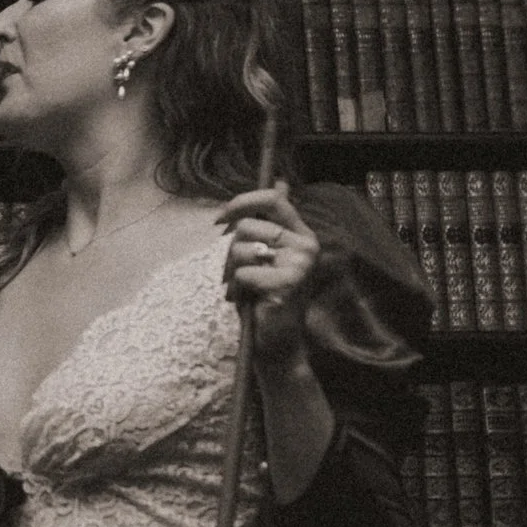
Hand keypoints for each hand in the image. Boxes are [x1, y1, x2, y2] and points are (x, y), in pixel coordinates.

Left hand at [221, 181, 318, 364]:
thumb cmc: (266, 298)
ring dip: (231, 273)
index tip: (220, 219)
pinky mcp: (287, 283)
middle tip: (235, 274)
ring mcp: (299, 264)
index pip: (273, 199)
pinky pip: (242, 273)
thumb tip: (281, 181)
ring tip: (243, 290)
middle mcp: (306, 245)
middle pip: (246, 226)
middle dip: (229, 251)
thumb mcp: (267, 256)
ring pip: (240, 249)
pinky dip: (236, 289)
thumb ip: (271, 222)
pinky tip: (248, 301)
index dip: (242, 202)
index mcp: (303, 235)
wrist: (278, 344)